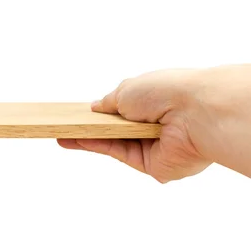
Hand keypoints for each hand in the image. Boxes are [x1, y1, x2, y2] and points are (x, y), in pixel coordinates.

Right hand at [58, 65, 250, 182]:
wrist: (194, 113)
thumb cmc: (166, 91)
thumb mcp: (127, 89)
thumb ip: (109, 102)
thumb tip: (95, 107)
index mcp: (150, 103)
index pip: (119, 111)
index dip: (98, 113)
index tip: (78, 113)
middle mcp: (150, 126)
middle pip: (112, 129)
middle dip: (89, 127)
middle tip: (63, 125)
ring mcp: (149, 146)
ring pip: (111, 143)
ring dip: (87, 136)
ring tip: (61, 131)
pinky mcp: (149, 165)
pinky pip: (117, 153)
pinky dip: (96, 146)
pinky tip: (75, 139)